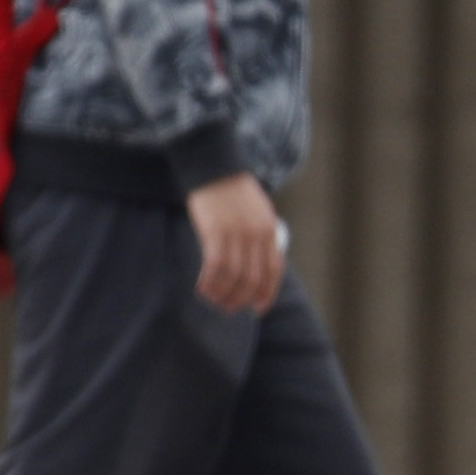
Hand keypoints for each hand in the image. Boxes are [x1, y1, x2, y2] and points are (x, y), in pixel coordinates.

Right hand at [187, 172, 285, 314]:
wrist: (214, 166)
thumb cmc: (232, 190)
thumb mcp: (257, 212)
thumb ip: (259, 237)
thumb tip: (254, 267)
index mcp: (270, 230)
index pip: (274, 271)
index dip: (266, 293)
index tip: (257, 308)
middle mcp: (256, 234)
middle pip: (252, 278)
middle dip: (241, 299)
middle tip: (228, 308)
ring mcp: (236, 233)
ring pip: (233, 276)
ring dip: (222, 293)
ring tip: (212, 300)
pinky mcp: (215, 231)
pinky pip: (215, 265)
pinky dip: (209, 281)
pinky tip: (202, 287)